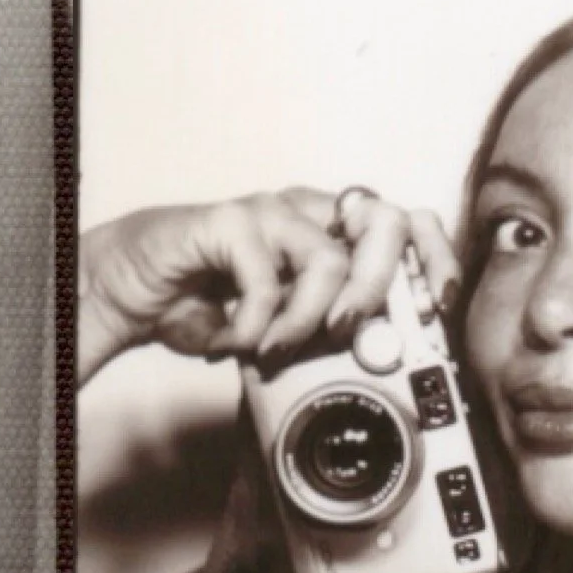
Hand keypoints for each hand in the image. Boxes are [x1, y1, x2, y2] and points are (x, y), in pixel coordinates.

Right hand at [78, 189, 458, 384]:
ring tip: (275, 349)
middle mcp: (310, 214)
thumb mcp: (281, 331)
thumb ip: (324, 333)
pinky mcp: (231, 221)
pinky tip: (233, 340)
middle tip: (346, 333)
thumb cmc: (208, 305)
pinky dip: (253, 326)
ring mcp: (272, 212)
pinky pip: (265, 279)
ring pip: (329, 258)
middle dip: (378, 289)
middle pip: (385, 223)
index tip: (437, 307)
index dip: (433, 258)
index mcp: (331, 233)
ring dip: (307, 322)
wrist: (135, 290)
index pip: (406, 224)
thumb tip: (380, 360)